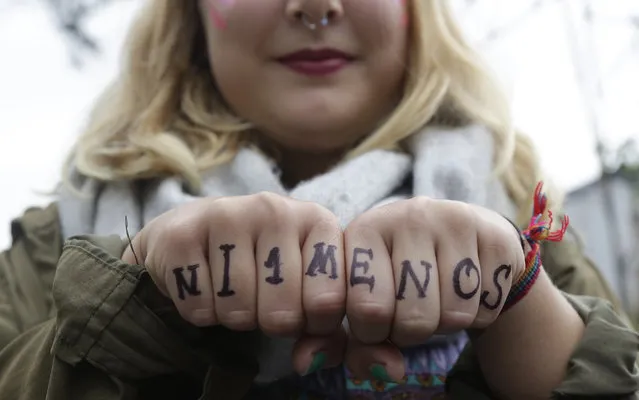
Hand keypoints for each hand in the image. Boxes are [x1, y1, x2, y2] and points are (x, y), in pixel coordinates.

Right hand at [122, 192, 346, 339]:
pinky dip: (201, 312)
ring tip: (233, 291)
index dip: (316, 324)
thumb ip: (324, 329)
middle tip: (263, 301)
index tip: (305, 312)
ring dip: (234, 317)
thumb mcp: (304, 288)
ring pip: (238, 310)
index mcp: (317, 220)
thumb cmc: (261, 266)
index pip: (330, 300)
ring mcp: (227, 215)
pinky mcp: (182, 234)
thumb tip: (311, 363)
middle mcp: (275, 209)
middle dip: (272, 323)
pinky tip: (204, 284)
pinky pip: (200, 307)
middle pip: (284, 311)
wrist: (194, 235)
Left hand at [340, 197, 524, 380]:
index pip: (364, 307)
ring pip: (454, 315)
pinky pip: (488, 307)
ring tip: (437, 300)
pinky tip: (466, 291)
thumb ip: (359, 346)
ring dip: (445, 325)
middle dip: (410, 334)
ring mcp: (453, 221)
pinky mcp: (494, 236)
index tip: (374, 322)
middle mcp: (408, 216)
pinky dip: (478, 315)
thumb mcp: (367, 302)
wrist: (454, 236)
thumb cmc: (398, 277)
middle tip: (408, 314)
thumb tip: (387, 372)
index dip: (370, 333)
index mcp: (365, 230)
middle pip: (412, 317)